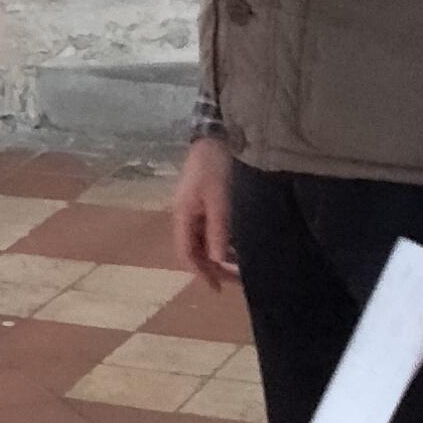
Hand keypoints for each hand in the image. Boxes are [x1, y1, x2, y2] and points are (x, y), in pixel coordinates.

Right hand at [170, 136, 240, 291]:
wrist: (216, 133)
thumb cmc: (216, 166)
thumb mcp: (220, 199)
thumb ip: (219, 230)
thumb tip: (218, 261)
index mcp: (183, 215)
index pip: (187, 254)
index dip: (202, 273)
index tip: (218, 288)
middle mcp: (185, 214)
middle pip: (194, 250)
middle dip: (212, 267)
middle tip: (235, 280)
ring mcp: (194, 207)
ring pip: (203, 240)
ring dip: (218, 255)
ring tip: (240, 266)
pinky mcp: (205, 200)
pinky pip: (210, 228)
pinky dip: (222, 240)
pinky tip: (238, 244)